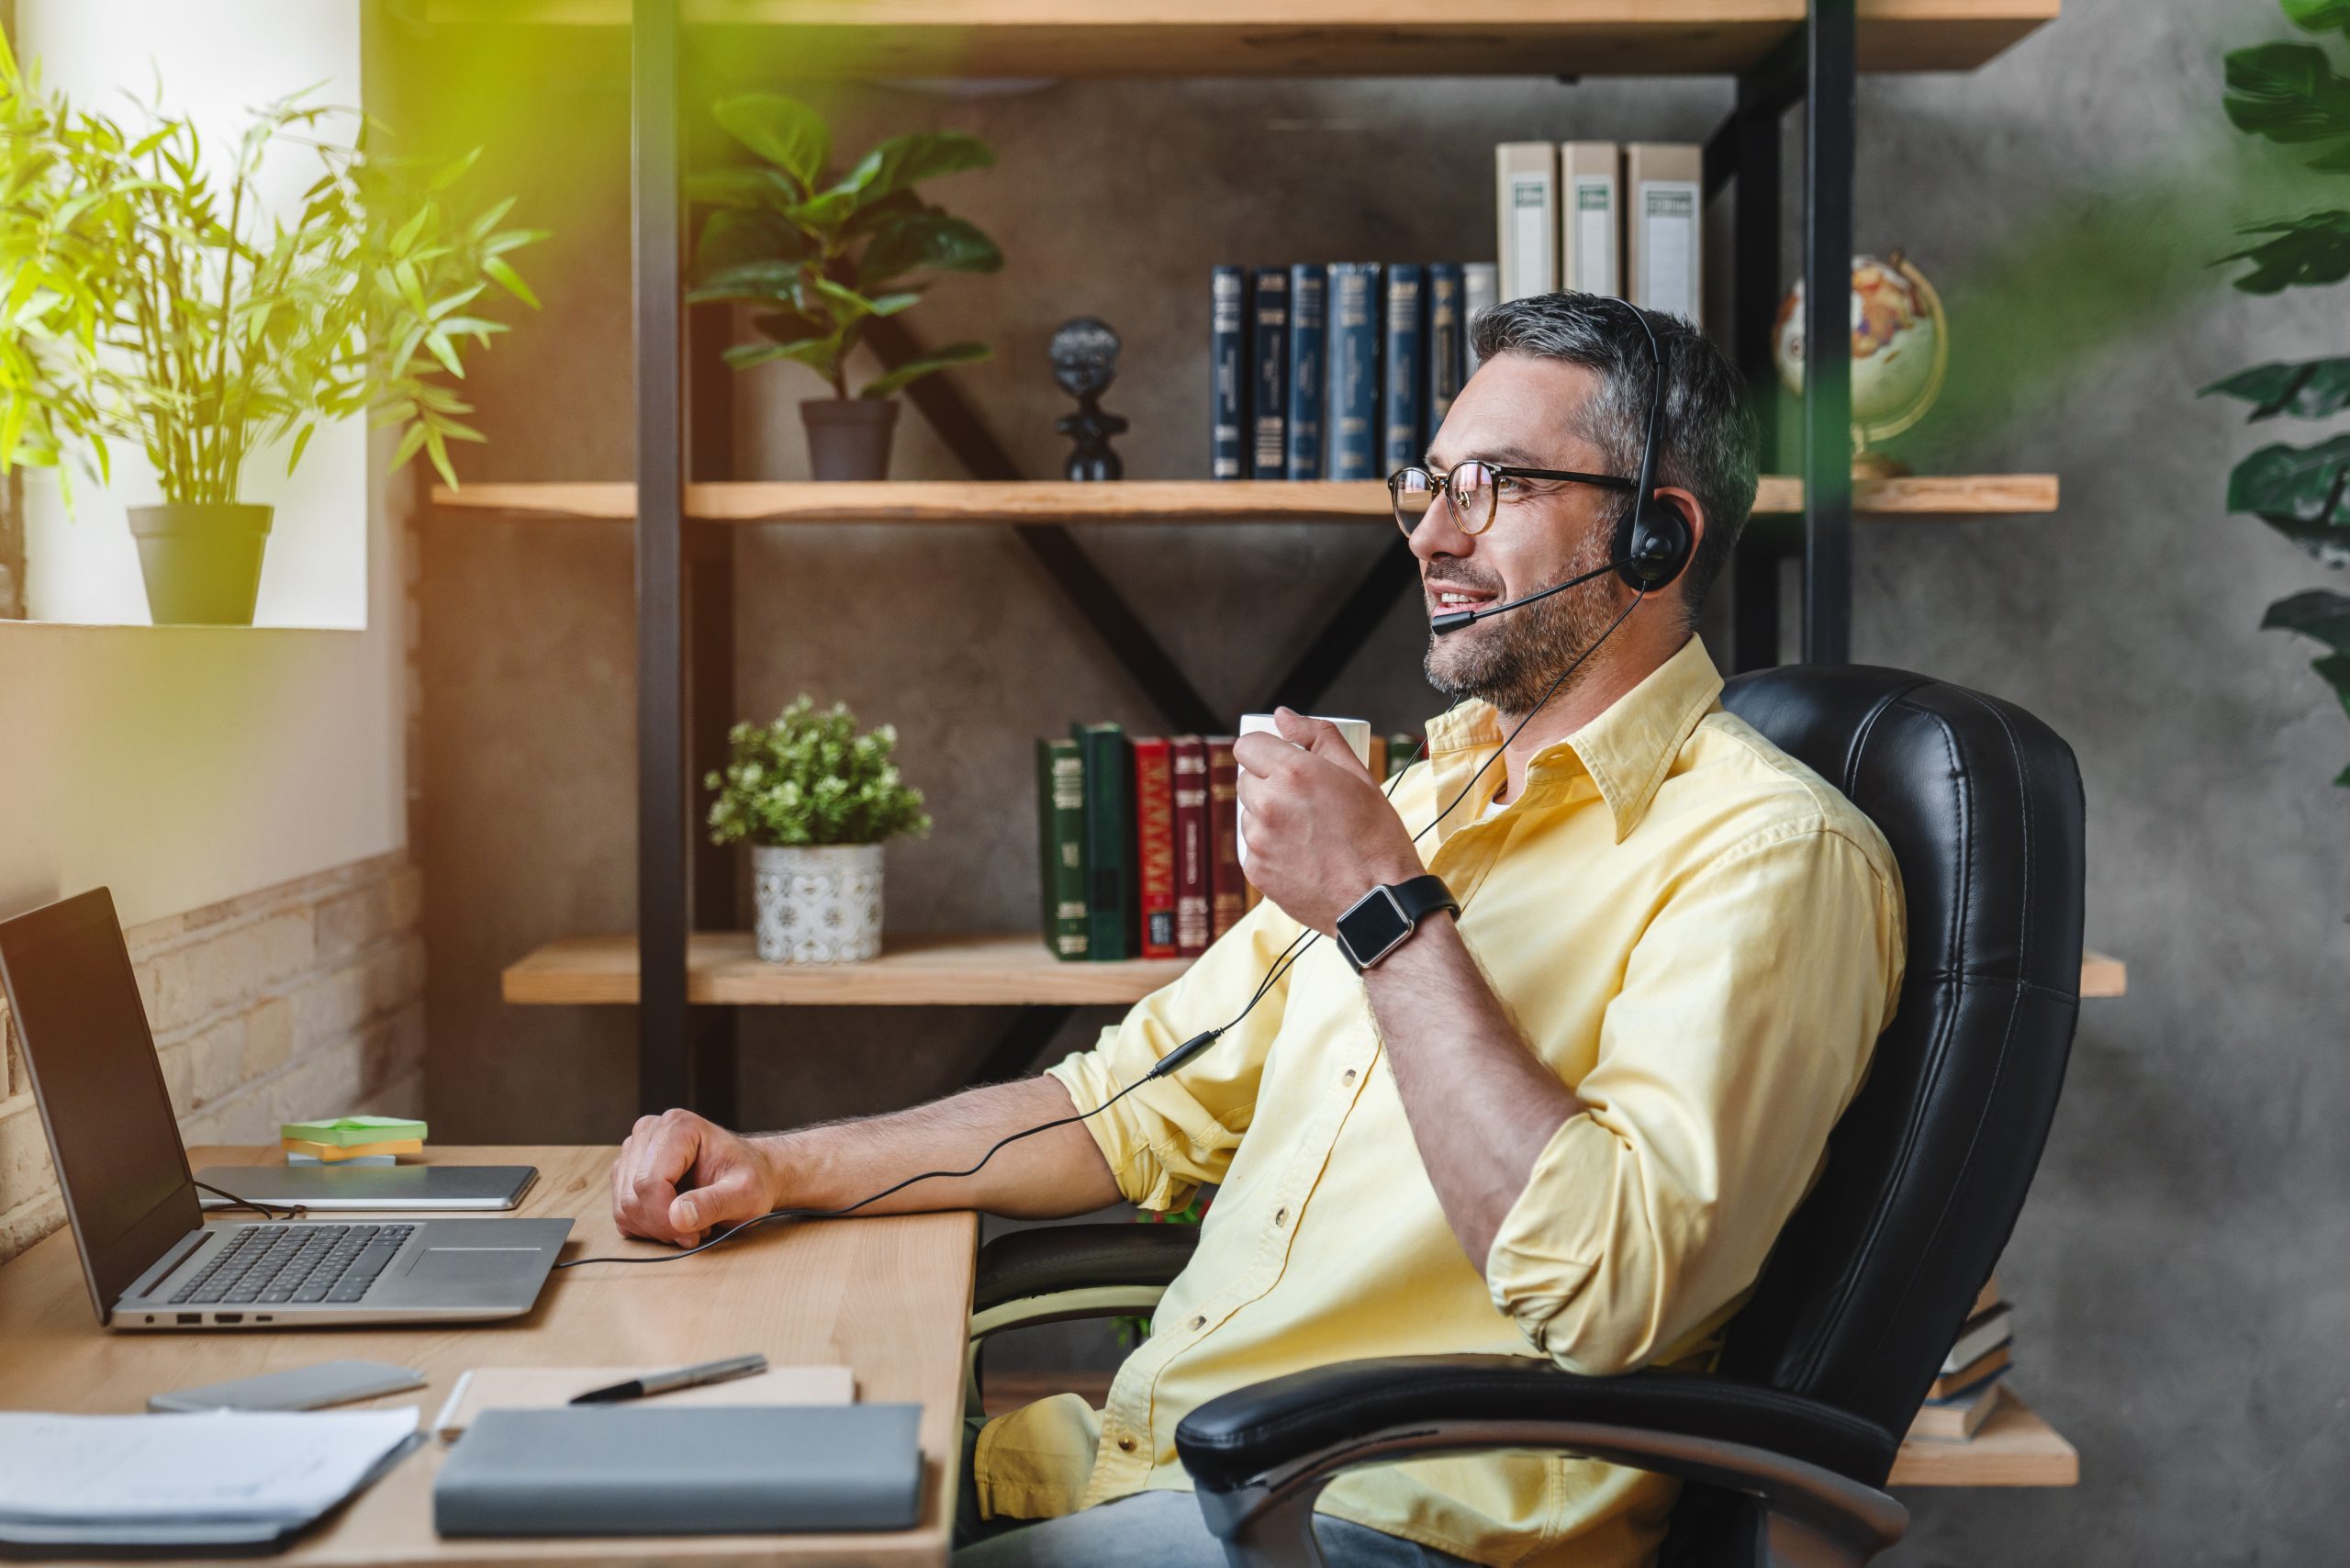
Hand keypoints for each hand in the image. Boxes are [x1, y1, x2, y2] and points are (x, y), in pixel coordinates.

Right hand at [611, 1109, 780, 1246]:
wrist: (752, 1172)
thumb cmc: (752, 1179)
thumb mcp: (746, 1195)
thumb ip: (714, 1203)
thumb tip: (677, 1216)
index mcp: (679, 1127)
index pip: (649, 1182)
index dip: (665, 1218)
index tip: (694, 1235)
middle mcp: (650, 1130)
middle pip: (633, 1195)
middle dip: (662, 1226)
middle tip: (696, 1232)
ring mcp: (635, 1149)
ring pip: (624, 1206)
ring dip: (655, 1228)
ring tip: (690, 1223)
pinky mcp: (628, 1170)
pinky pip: (621, 1211)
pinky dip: (646, 1226)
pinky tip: (674, 1220)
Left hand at [1232, 708, 1423, 935]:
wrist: (1378, 902)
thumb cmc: (1377, 838)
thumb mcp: (1358, 775)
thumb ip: (1318, 737)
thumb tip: (1283, 717)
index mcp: (1294, 773)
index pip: (1247, 745)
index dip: (1266, 751)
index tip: (1283, 761)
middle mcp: (1269, 803)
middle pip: (1246, 778)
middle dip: (1269, 783)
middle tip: (1306, 801)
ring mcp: (1258, 840)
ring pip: (1249, 813)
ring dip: (1269, 816)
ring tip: (1309, 833)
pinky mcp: (1256, 870)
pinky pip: (1253, 846)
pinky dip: (1271, 847)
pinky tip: (1303, 856)